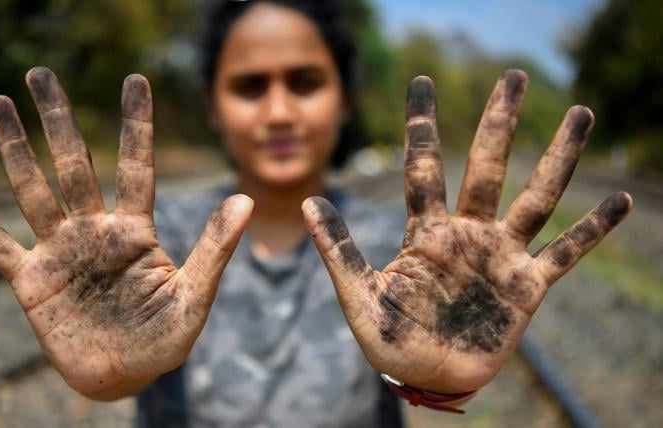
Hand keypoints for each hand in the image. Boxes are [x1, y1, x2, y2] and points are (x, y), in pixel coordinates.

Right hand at [0, 67, 252, 399]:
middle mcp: (94, 231)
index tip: (135, 81)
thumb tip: (246, 199)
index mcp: (135, 231)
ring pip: (32, 190)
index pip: (136, 166)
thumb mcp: (195, 295)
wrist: (125, 375)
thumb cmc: (165, 339)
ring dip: (13, 149)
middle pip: (73, 164)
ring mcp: (60, 252)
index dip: (136, 124)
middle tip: (40, 74)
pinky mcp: (32, 280)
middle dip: (57, 120)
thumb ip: (215, 247)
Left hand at [302, 70, 631, 393]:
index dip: (422, 124)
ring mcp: (499, 256)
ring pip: (535, 197)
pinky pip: (565, 252)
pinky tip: (619, 200)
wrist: (427, 378)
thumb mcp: (359, 296)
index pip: (423, 166)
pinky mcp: (526, 286)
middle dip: (499, 123)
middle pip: (486, 166)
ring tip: (582, 114)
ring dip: (559, 158)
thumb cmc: (390, 341)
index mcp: (425, 232)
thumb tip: (307, 203)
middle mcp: (466, 233)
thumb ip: (340, 249)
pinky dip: (591, 229)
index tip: (421, 82)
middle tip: (515, 76)